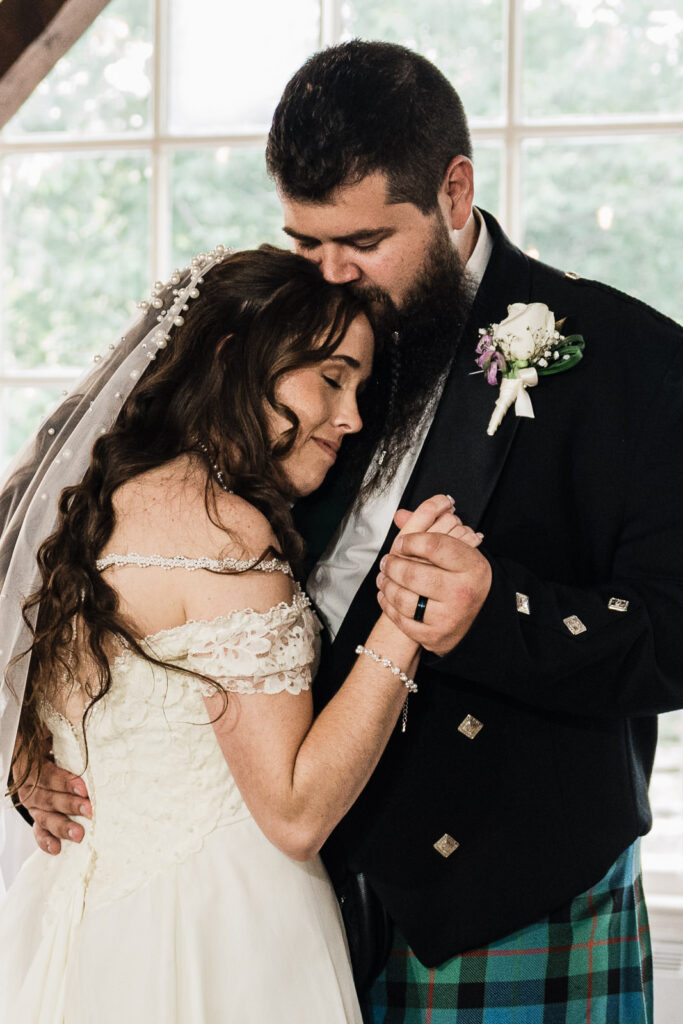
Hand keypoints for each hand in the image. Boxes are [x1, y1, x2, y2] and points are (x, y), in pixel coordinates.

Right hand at [14, 736, 91, 854]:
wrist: (31, 752)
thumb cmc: (50, 741)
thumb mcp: (52, 733)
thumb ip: (62, 733)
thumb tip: (83, 717)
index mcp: (32, 764)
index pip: (47, 774)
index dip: (64, 781)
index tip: (84, 787)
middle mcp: (30, 785)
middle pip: (48, 797)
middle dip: (69, 805)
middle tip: (89, 810)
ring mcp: (33, 802)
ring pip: (44, 815)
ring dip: (62, 825)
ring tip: (78, 834)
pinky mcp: (36, 814)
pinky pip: (38, 829)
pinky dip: (45, 840)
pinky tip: (56, 849)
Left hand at [377, 504, 490, 655]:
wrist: (481, 620)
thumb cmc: (466, 580)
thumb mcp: (460, 552)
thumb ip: (430, 531)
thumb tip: (400, 515)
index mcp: (471, 566)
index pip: (434, 546)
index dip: (411, 541)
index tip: (401, 542)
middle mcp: (462, 591)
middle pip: (413, 573)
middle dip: (393, 565)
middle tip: (387, 561)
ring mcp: (449, 616)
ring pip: (404, 598)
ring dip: (387, 585)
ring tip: (384, 577)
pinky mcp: (435, 636)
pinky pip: (402, 620)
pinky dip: (389, 606)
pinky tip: (386, 596)